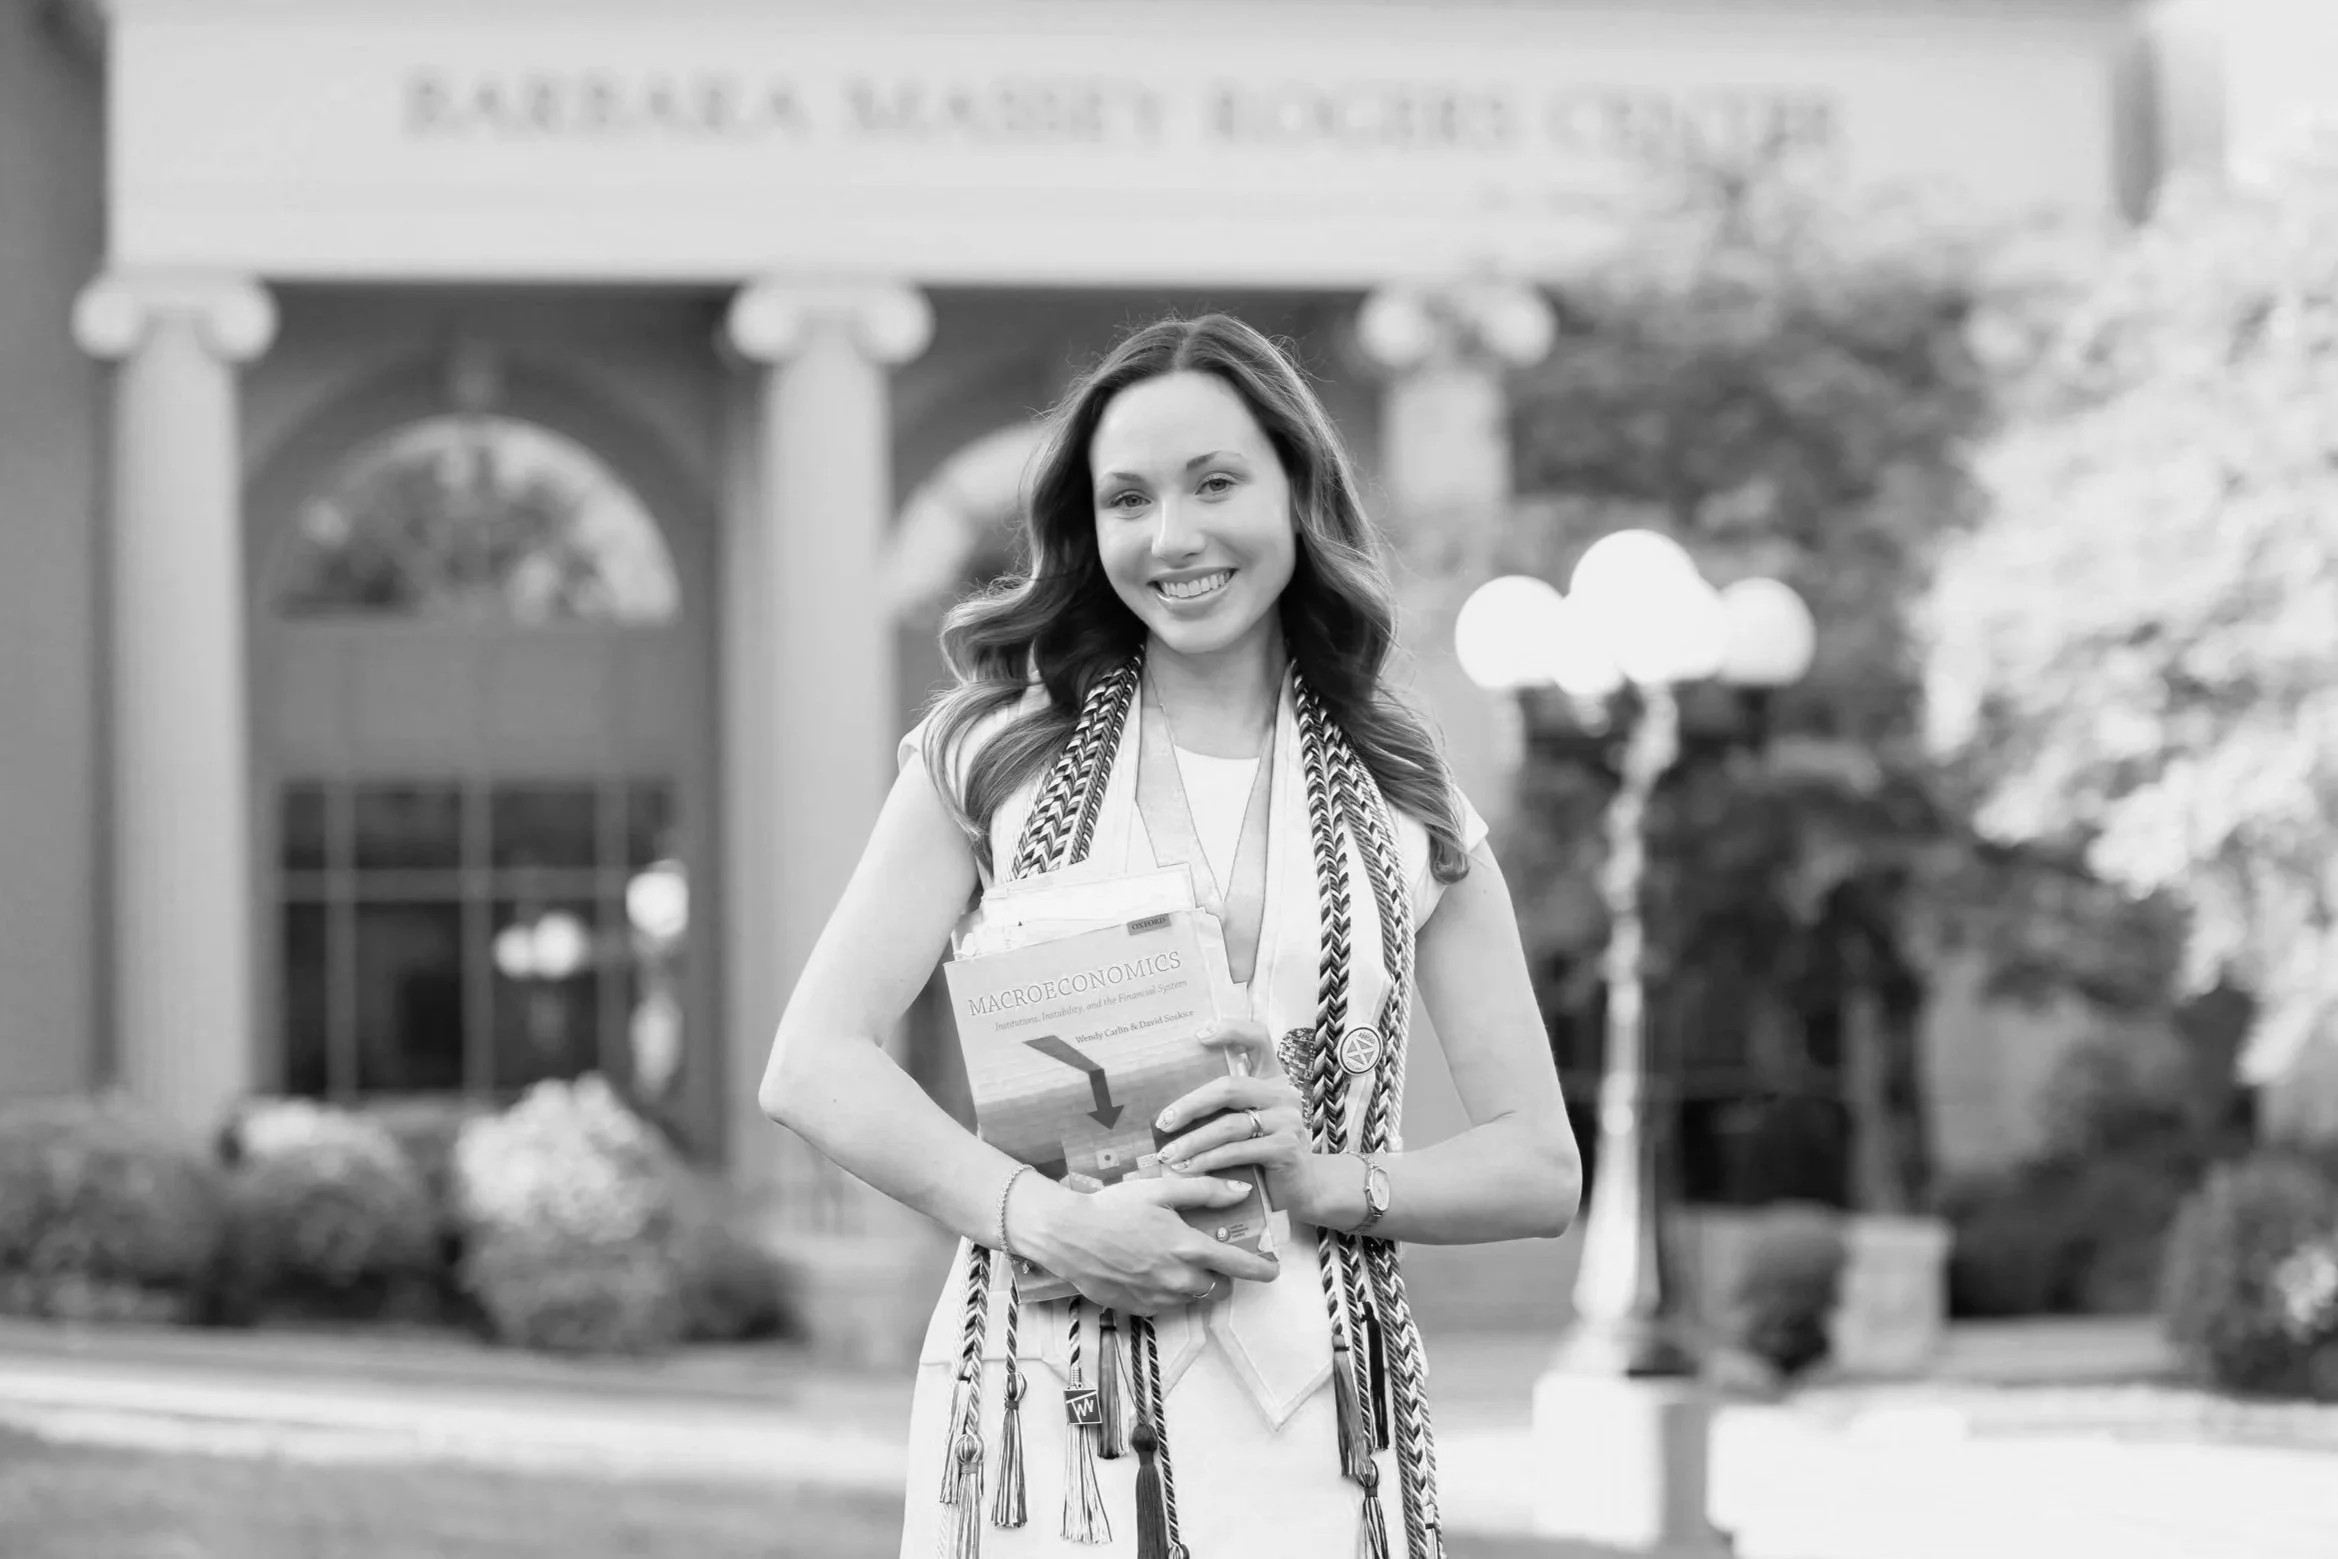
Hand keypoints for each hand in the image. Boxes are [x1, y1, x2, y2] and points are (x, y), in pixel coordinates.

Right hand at [1015, 1173, 1279, 1316]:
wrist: (1067, 1236)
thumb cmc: (1113, 1207)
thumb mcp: (1160, 1191)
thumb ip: (1204, 1192)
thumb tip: (1242, 1192)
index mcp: (1188, 1249)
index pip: (1239, 1266)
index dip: (1261, 1269)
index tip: (1273, 1270)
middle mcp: (1178, 1280)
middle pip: (1216, 1286)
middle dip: (1217, 1272)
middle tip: (1203, 1254)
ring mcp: (1156, 1298)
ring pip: (1190, 1297)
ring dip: (1191, 1283)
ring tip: (1171, 1260)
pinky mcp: (1136, 1309)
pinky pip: (1163, 1305)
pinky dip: (1165, 1292)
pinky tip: (1147, 1271)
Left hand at [1155, 1019, 1316, 1215]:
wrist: (1303, 1187)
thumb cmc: (1266, 1150)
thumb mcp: (1252, 1119)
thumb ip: (1227, 1105)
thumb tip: (1171, 1104)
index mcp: (1273, 1078)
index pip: (1258, 1038)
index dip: (1232, 1030)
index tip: (1199, 1035)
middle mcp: (1283, 1093)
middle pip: (1229, 1088)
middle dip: (1190, 1105)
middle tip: (1163, 1122)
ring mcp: (1287, 1120)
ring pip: (1229, 1125)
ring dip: (1193, 1141)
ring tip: (1169, 1155)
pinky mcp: (1286, 1149)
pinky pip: (1237, 1152)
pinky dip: (1208, 1161)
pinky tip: (1189, 1169)